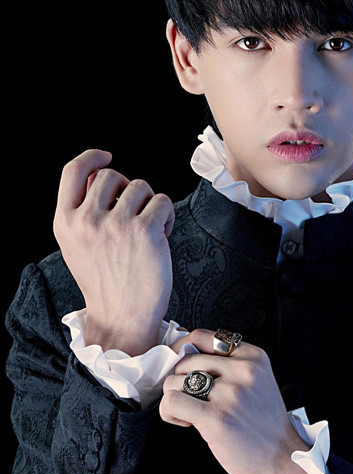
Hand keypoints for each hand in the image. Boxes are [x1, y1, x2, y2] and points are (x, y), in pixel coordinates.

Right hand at [53, 149, 174, 354]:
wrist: (122, 317)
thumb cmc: (106, 280)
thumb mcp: (79, 245)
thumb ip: (84, 211)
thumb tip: (100, 176)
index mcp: (65, 222)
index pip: (72, 171)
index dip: (90, 157)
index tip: (105, 156)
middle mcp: (87, 220)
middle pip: (112, 175)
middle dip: (127, 190)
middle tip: (134, 215)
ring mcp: (116, 224)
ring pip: (140, 186)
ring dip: (149, 203)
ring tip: (148, 230)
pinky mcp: (144, 229)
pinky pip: (162, 201)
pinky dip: (167, 216)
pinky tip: (162, 235)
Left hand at [160, 329, 313, 473]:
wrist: (282, 459)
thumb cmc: (264, 423)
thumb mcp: (256, 380)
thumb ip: (228, 364)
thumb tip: (185, 352)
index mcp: (252, 356)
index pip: (203, 337)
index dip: (183, 347)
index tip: (176, 359)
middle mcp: (243, 370)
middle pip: (186, 360)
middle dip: (179, 379)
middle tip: (189, 397)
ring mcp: (230, 393)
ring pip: (175, 381)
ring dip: (173, 397)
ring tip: (188, 411)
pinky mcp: (216, 418)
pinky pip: (173, 402)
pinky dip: (169, 412)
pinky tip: (184, 421)